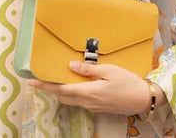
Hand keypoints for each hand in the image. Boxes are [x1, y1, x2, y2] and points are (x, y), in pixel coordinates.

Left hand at [28, 61, 152, 114]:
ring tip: (56, 79)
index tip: (32, 82)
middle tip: (41, 78)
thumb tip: (70, 67)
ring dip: (62, 91)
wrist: (143, 99)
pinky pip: (80, 101)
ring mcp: (93, 107)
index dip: (46, 86)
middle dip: (51, 89)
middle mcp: (88, 102)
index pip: (61, 90)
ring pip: (71, 100)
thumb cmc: (127, 81)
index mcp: (89, 92)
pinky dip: (72, 93)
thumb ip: (88, 70)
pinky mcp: (98, 108)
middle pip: (63, 97)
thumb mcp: (109, 70)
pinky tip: (74, 84)